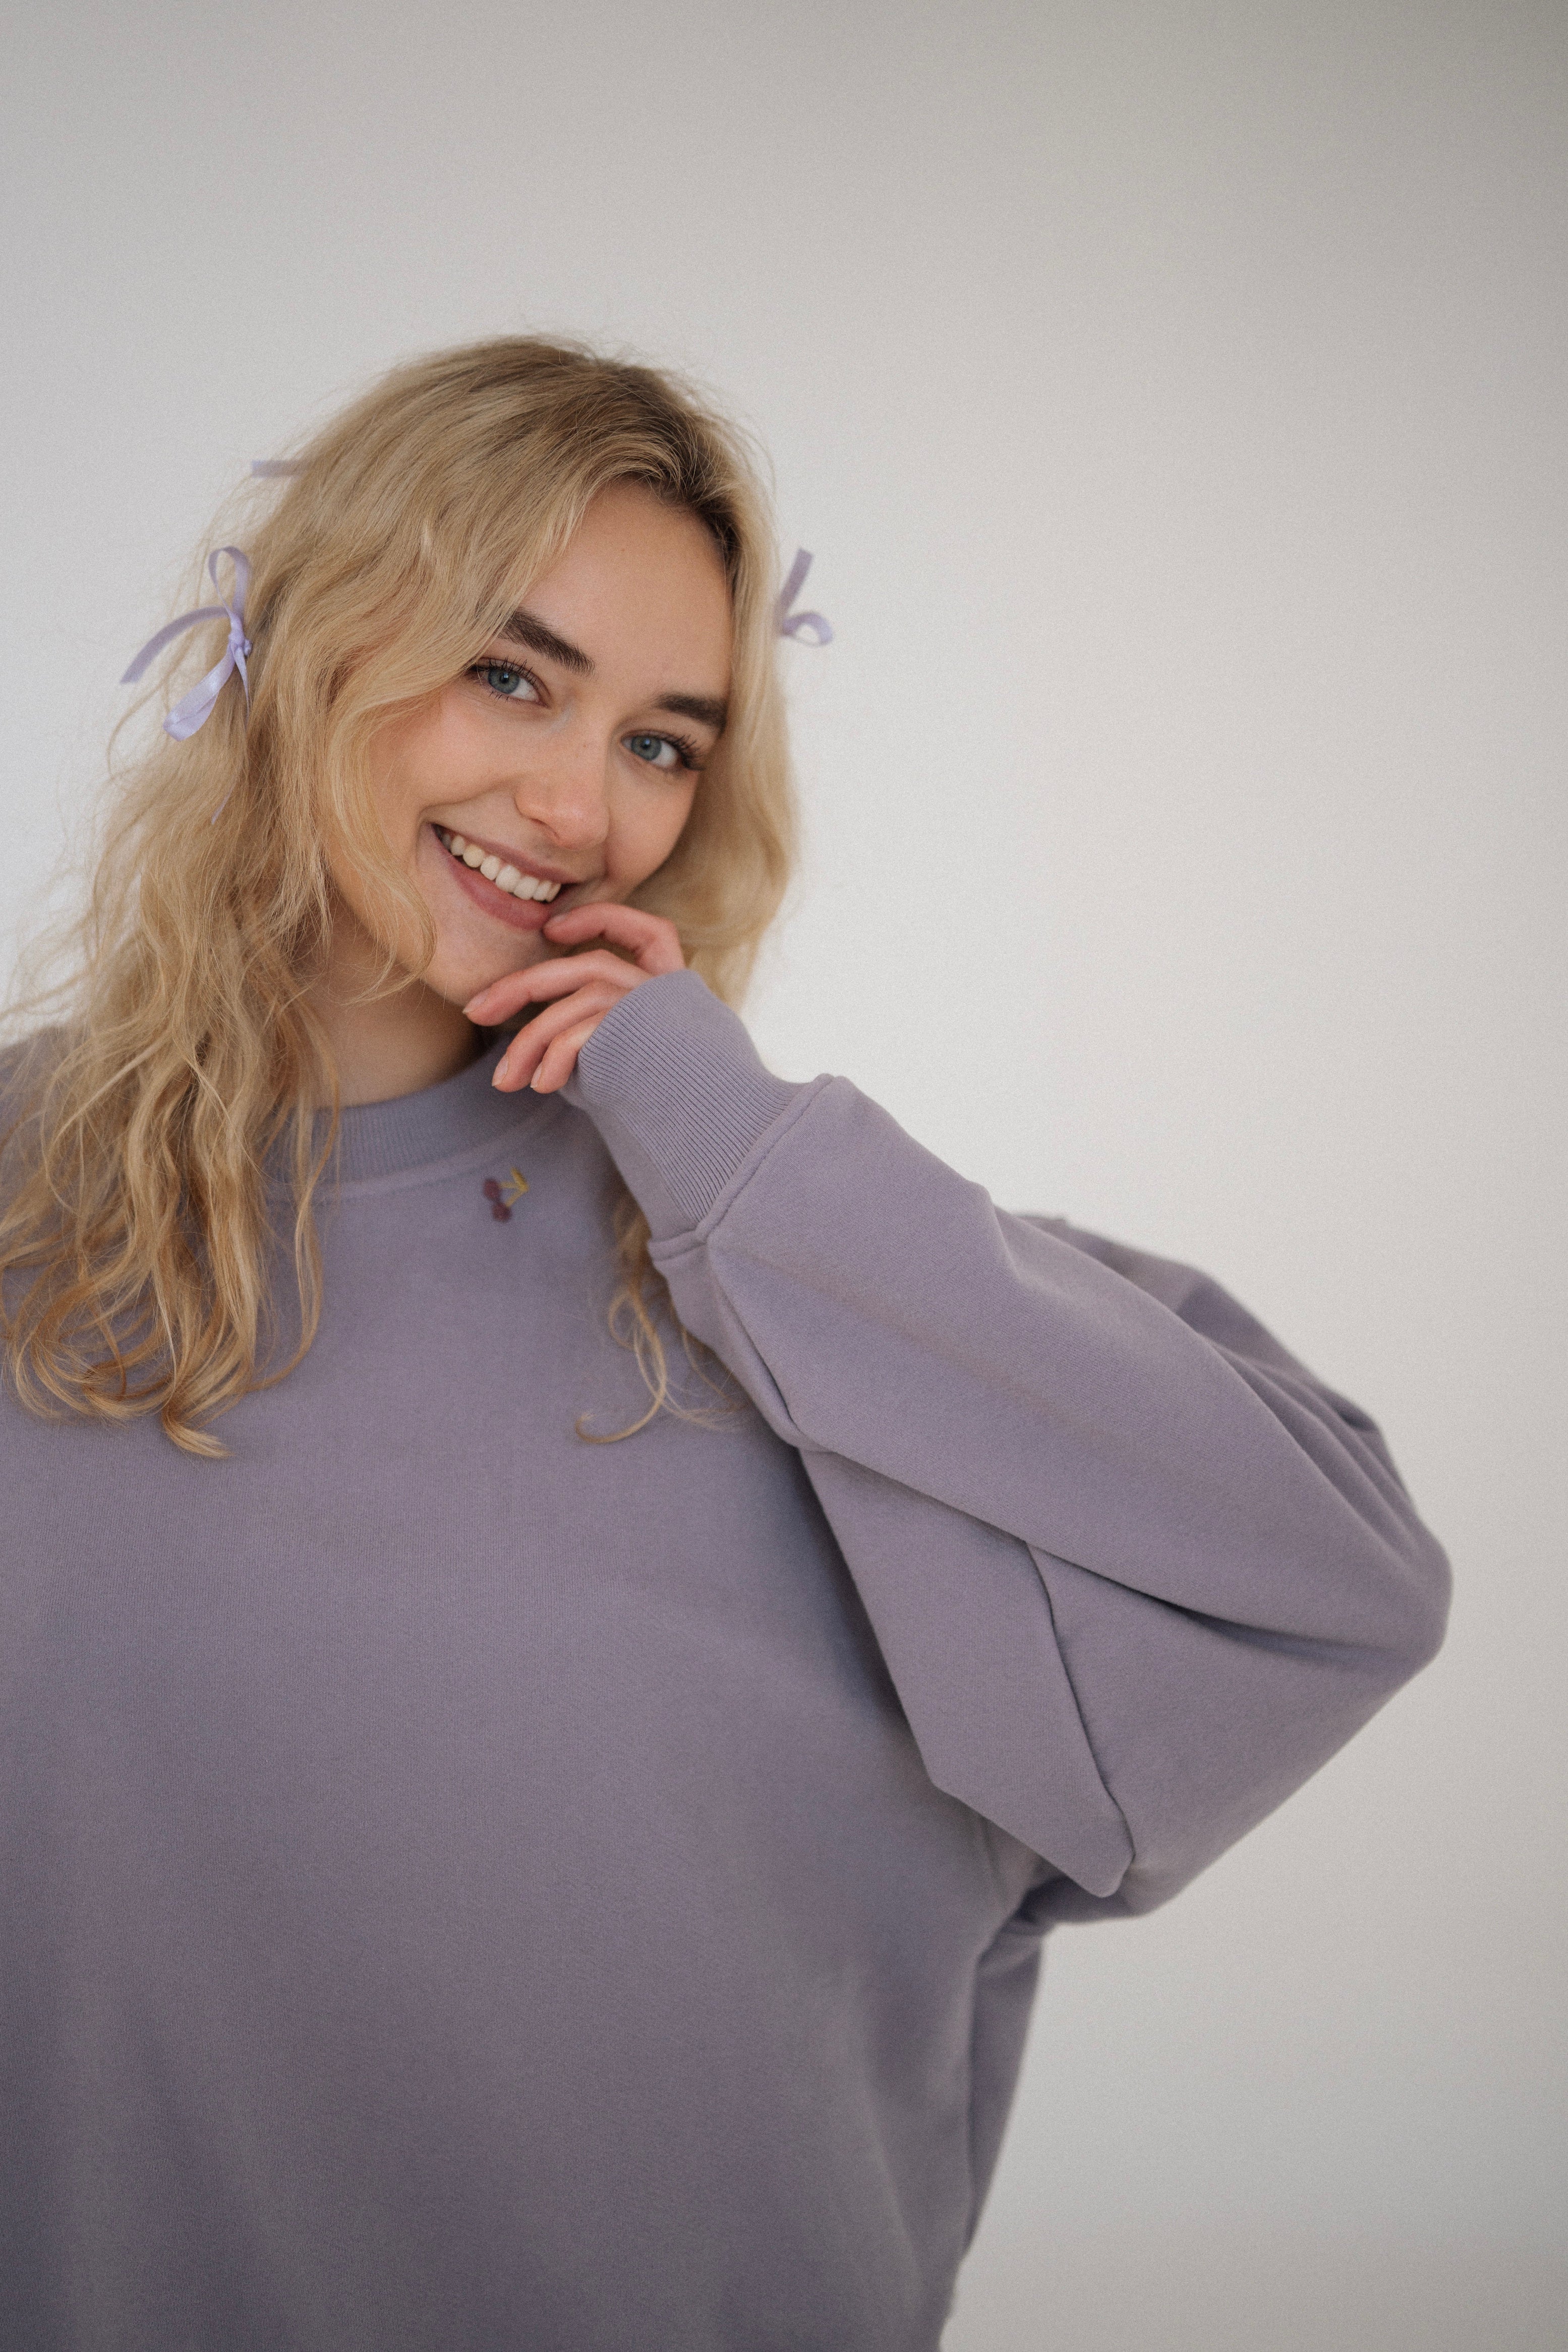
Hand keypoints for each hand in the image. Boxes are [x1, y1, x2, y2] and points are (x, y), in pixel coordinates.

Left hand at [464, 903, 684, 1093]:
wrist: (709, 1129)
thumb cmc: (663, 1106)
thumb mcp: (629, 1063)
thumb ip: (597, 1037)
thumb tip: (534, 1049)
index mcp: (673, 991)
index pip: (652, 933)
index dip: (600, 919)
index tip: (552, 929)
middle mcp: (666, 990)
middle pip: (587, 965)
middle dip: (522, 986)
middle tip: (475, 1011)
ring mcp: (654, 1006)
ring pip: (577, 999)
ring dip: (531, 1041)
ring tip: (505, 1081)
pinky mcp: (638, 1029)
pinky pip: (581, 1030)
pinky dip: (553, 1056)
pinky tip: (541, 1084)